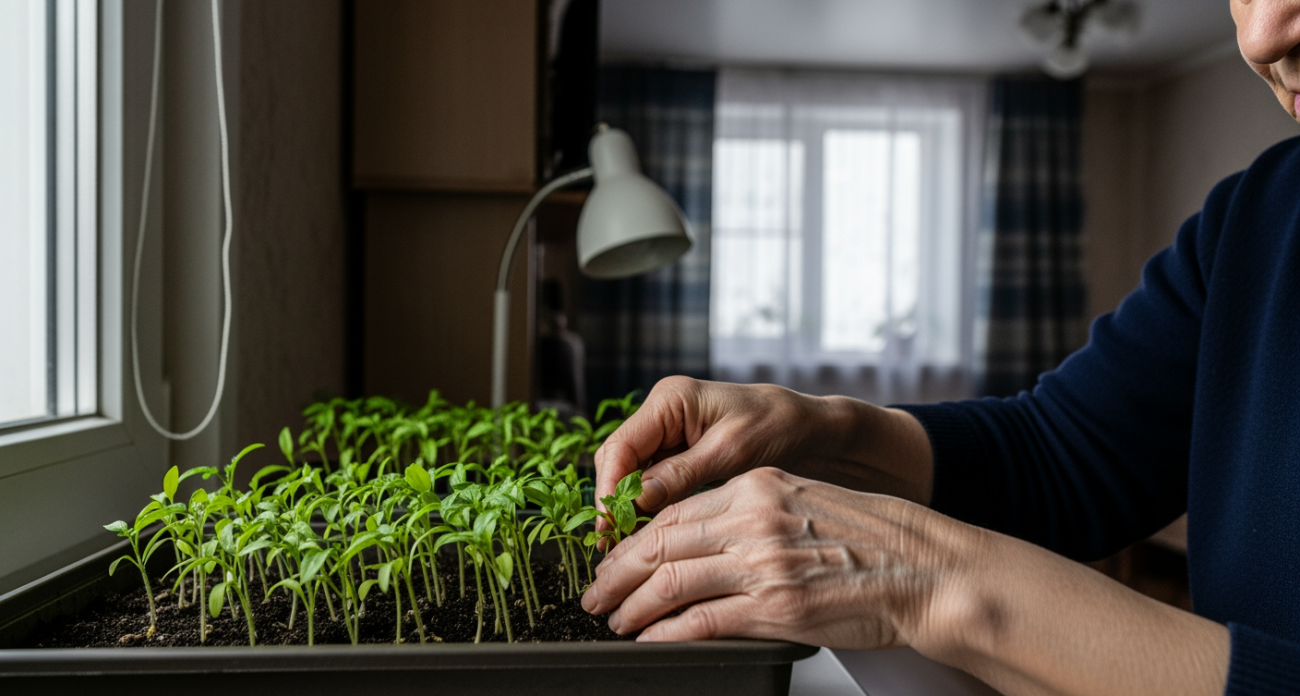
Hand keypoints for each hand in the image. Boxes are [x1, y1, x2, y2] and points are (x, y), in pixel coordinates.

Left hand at [580, 467, 973, 647]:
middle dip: (616, 573)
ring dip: (632, 607)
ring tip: (615, 620)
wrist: (926, 569)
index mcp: (756, 486)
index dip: (633, 539)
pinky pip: (700, 622)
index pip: (673, 511)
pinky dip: (665, 634)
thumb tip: (701, 539)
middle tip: (596, 593)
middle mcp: (752, 518)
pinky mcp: (774, 609)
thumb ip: (751, 513)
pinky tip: (650, 641)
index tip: (615, 557)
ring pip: (670, 583)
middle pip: (659, 544)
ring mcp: (761, 563)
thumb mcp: (804, 500)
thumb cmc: (875, 539)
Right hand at [591, 377, 933, 539]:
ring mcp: (669, 434)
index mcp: (671, 399)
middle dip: (613, 504)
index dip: (608, 491)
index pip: (620, 447)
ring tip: (628, 552)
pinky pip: (651, 483)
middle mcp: (662, 413)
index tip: (607, 529)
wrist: (813, 429)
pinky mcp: (679, 454)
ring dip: (628, 510)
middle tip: (614, 550)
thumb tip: (636, 502)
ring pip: (630, 476)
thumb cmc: (780, 427)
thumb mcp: (732, 453)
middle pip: (618, 463)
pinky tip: (651, 538)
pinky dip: (649, 509)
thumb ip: (681, 475)